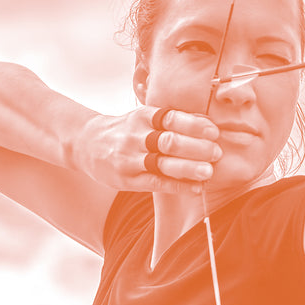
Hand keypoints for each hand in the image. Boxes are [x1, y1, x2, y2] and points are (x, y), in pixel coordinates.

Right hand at [73, 106, 220, 193]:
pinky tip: (196, 188)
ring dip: (189, 168)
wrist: (87, 144)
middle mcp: (136, 136)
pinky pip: (156, 183)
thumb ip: (172, 119)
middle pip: (169, 141)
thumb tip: (207, 120)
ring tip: (209, 171)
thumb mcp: (144, 118)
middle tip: (217, 152)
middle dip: (196, 147)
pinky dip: (178, 186)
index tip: (214, 131)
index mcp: (143, 117)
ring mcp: (130, 159)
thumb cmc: (127, 130)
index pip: (172, 118)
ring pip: (162, 164)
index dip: (195, 125)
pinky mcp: (127, 179)